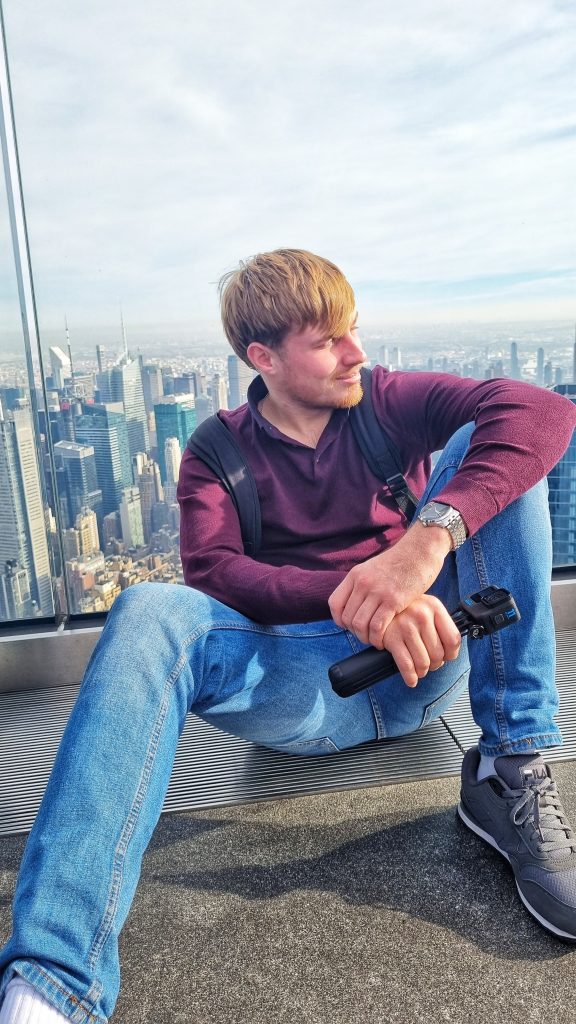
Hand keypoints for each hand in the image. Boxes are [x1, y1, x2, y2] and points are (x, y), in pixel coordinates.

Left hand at [329, 521, 451, 646]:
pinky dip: (377, 638)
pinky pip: (377, 626)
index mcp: (355, 575)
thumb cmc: (401, 562)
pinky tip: (383, 640)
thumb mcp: (374, 568)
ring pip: (359, 624)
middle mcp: (362, 582)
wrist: (421, 550)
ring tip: (375, 640)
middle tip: (367, 635)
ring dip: (366, 638)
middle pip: (347, 618)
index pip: (335, 604)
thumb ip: (363, 584)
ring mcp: (377, 591)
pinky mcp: (393, 599)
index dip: (340, 620)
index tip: (351, 626)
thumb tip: (356, 604)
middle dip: (355, 632)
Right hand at [380, 595, 461, 687]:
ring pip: (423, 662)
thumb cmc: (407, 610)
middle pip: (438, 654)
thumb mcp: (426, 609)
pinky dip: (410, 677)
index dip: (451, 655)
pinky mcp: (391, 637)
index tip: (446, 658)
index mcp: (434, 607)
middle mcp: (421, 614)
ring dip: (422, 671)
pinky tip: (411, 680)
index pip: (453, 639)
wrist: (379, 605)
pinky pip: (406, 665)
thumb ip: (439, 626)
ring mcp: (406, 626)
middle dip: (435, 665)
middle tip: (429, 664)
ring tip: (419, 669)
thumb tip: (449, 655)